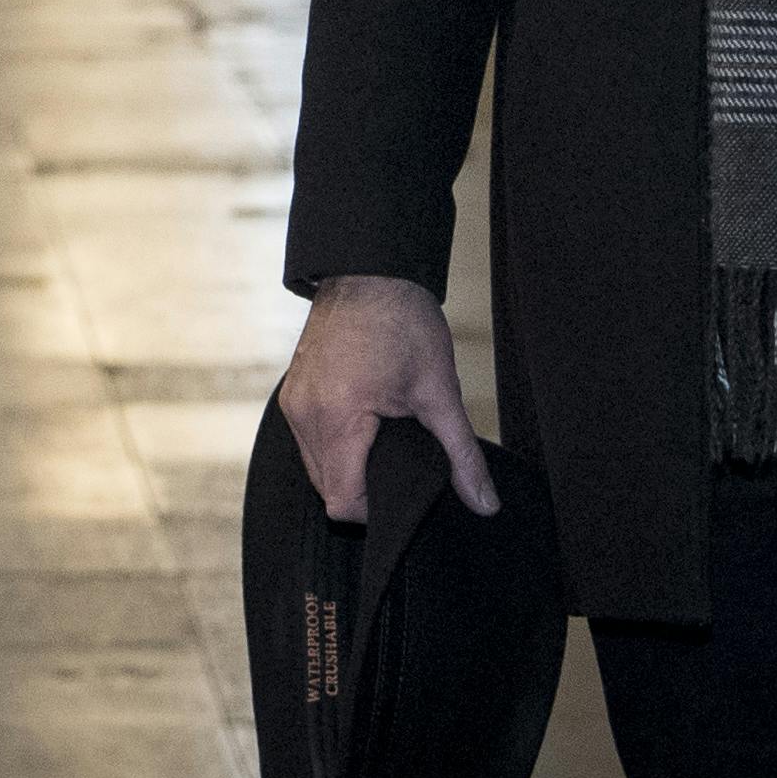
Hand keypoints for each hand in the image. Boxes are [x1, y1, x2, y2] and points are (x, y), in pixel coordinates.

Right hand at [277, 274, 494, 521]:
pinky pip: (308, 440)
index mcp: (336, 418)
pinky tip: (363, 423)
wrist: (371, 268)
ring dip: (347, 466)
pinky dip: (334, 444)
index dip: (375, 509)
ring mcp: (293, 401)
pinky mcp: (292, 391)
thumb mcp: (440, 391)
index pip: (342, 502)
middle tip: (399, 459)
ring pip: (315, 467)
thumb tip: (484, 503)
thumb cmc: (402, 321)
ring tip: (383, 438)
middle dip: (362, 488)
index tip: (402, 487)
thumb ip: (460, 455)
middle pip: (326, 489)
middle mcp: (304, 414)